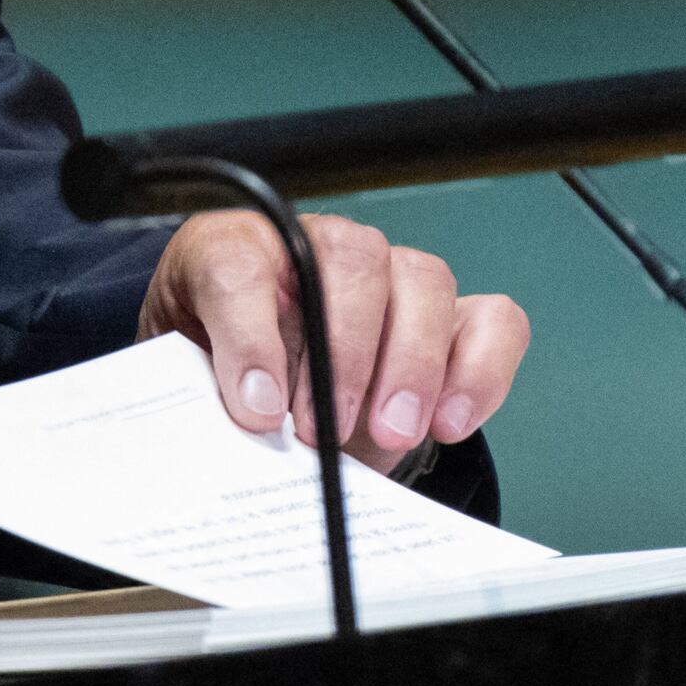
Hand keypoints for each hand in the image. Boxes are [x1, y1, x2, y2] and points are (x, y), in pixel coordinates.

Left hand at [141, 211, 531, 465]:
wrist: (265, 402)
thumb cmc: (224, 384)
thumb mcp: (192, 392)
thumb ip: (203, 402)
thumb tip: (234, 433)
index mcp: (233, 254)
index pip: (239, 266)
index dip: (249, 333)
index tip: (257, 409)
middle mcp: (319, 250)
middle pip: (349, 258)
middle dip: (342, 349)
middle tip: (324, 427)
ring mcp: (392, 277)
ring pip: (424, 279)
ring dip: (410, 362)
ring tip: (390, 434)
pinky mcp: (450, 318)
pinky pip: (492, 322)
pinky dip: (479, 372)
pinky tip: (449, 424)